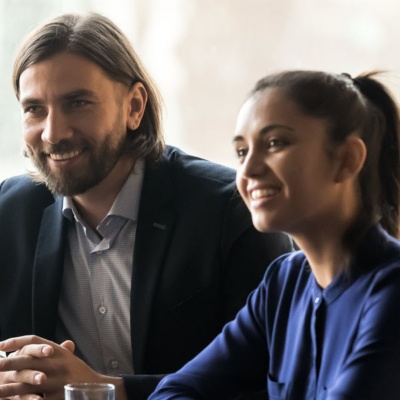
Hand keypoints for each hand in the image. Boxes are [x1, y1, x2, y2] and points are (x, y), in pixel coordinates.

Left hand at [0, 335, 126, 399]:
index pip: (35, 340)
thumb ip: (54, 351)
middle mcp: (57, 363)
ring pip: (27, 384)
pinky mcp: (57, 397)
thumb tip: (35, 345)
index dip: (17, 341)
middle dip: (8, 364)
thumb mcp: (67, 358)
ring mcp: (57, 381)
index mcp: (58, 352)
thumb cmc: (78, 373)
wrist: (96, 388)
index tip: (0, 345)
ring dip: (9, 389)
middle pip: (28, 360)